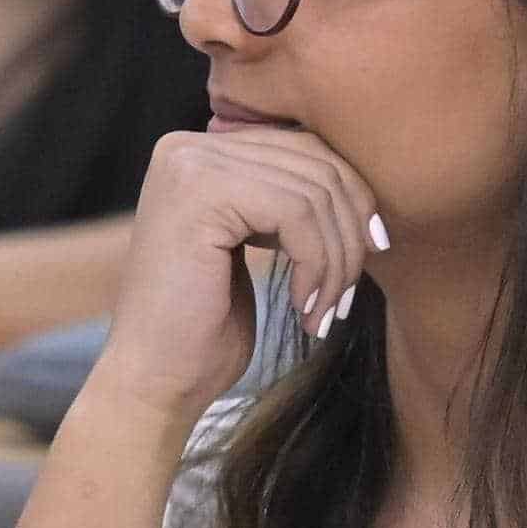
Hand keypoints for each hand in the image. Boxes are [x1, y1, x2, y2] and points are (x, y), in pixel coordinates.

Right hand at [89, 124, 383, 428]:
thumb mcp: (256, 246)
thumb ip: (288, 202)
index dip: (352, 199)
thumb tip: (365, 184)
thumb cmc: (206, 329)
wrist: (155, 380)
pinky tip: (304, 308)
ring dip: (336, 259)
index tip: (372, 252)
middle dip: (350, 231)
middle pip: (314, 161)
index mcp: (200, 152)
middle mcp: (188, 147)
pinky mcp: (198, 195)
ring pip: (313, 190)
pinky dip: (316, 266)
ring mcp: (189, 166)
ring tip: (326, 308)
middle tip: (348, 292)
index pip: (305, 147)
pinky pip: (296, 213)